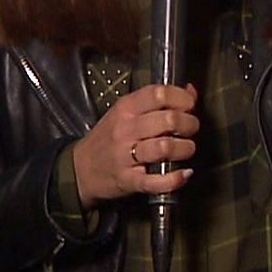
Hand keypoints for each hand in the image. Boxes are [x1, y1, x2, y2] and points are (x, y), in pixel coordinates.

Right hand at [71, 81, 199, 209]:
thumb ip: (156, 101)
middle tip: (191, 129)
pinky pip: (157, 181)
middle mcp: (126, 130)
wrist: (80, 169)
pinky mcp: (129, 180)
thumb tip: (190, 91)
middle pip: (168, 120)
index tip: (190, 105)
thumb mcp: (125, 112)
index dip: (182, 98)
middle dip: (189, 124)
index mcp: (125, 108)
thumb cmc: (108, 138)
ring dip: (185, 148)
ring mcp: (126, 156)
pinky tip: (183, 173)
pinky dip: (176, 178)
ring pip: (165, 147)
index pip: (159, 94)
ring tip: (186, 149)